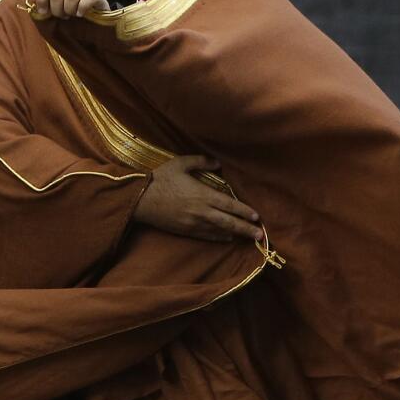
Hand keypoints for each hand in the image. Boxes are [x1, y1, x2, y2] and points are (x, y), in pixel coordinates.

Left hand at [30, 0, 110, 18]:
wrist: (96, 21)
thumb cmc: (72, 16)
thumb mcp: (54, 11)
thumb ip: (41, 3)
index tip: (44, 12)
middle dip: (57, 10)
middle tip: (63, 16)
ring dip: (69, 10)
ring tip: (72, 16)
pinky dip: (82, 8)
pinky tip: (81, 14)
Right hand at [134, 155, 263, 242]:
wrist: (139, 200)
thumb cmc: (159, 179)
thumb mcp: (180, 164)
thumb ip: (201, 161)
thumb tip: (218, 163)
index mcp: (202, 194)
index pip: (229, 205)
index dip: (244, 211)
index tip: (256, 216)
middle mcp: (201, 211)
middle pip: (229, 222)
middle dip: (246, 229)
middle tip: (260, 235)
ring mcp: (193, 223)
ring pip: (219, 231)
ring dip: (235, 234)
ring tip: (248, 237)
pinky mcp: (185, 230)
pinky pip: (206, 236)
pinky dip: (218, 237)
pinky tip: (227, 238)